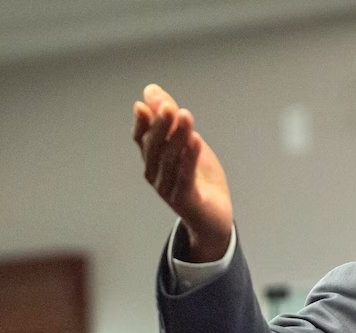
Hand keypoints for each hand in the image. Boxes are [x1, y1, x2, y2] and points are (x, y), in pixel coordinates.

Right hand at [132, 83, 233, 261]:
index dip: (142, 123)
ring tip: (185, 116)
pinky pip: (185, 177)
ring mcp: (168, 190)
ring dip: (177, 137)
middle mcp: (156, 175)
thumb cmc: (198, 179)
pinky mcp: (185, 202)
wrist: (213, 217)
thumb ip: (170, 119)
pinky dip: (189, 158)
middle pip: (154, 148)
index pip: (142, 139)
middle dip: (160, 126)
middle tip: (169, 106)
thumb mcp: (186, 143)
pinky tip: (194, 140)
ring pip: (170, 160)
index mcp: (153, 160)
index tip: (144, 105)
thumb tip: (150, 90)